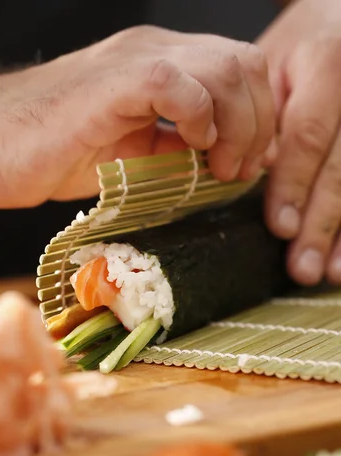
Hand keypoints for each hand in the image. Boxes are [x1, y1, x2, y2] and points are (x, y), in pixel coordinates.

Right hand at [0, 26, 275, 207]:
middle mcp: (154, 52)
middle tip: (238, 170)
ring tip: (218, 168)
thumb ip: (176, 152)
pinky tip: (190, 148)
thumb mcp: (133, 157)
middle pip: (245, 62)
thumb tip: (221, 166)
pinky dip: (198, 119)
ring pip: (224, 68)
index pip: (239, 70)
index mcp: (162, 66)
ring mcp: (133, 61)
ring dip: (237, 127)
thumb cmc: (52, 153)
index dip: (259, 118)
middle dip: (259, 124)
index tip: (248, 164)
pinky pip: (178, 83)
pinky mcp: (112, 83)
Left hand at [257, 0, 340, 285]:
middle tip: (303, 267)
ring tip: (331, 273)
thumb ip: (265, 119)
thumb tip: (256, 172)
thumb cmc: (301, 51)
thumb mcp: (273, 67)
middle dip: (322, 222)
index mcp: (328, 65)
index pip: (309, 135)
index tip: (280, 226)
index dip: (294, 184)